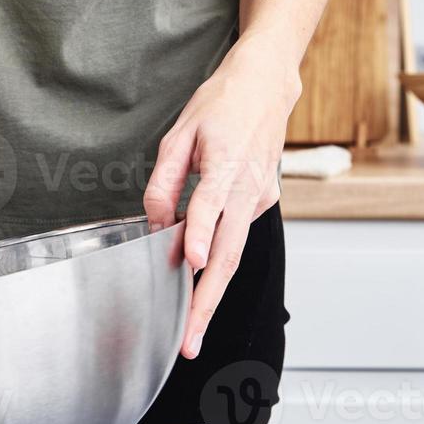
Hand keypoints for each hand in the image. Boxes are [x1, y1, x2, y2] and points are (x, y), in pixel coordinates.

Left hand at [142, 39, 301, 359]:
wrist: (268, 84)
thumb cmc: (222, 103)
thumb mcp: (179, 133)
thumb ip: (164, 182)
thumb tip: (156, 224)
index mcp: (225, 163)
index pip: (210, 205)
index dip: (200, 234)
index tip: (191, 263)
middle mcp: (249, 187)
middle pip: (228, 253)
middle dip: (207, 300)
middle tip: (189, 339)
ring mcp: (260, 197)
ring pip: (235, 254)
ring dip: (212, 295)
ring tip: (190, 331)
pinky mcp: (263, 201)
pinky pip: (236, 237)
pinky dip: (218, 264)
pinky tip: (199, 289)